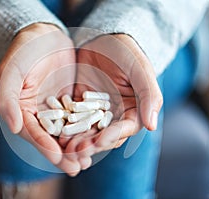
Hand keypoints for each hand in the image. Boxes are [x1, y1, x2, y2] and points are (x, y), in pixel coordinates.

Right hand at [0, 23, 80, 175]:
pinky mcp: (70, 102)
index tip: (57, 157)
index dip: (44, 145)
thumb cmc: (23, 51)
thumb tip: (13, 127)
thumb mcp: (12, 71)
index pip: (32, 132)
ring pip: (66, 131)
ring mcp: (55, 109)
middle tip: (76, 168)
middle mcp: (37, 114)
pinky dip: (87, 129)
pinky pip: (79, 117)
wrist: (44, 35)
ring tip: (88, 161)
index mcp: (21, 110)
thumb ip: (8, 99)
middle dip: (63, 154)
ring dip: (76, 146)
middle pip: (50, 138)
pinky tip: (97, 138)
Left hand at [63, 34, 162, 159]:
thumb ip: (149, 95)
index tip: (102, 141)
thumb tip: (152, 126)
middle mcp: (114, 116)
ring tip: (66, 147)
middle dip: (92, 144)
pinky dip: (66, 127)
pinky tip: (57, 134)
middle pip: (104, 135)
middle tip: (79, 150)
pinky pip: (72, 119)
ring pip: (86, 132)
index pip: (125, 129)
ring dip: (77, 141)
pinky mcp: (78, 106)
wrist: (103, 38)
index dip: (114, 136)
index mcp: (132, 111)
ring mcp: (94, 112)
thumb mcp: (140, 70)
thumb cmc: (126, 51)